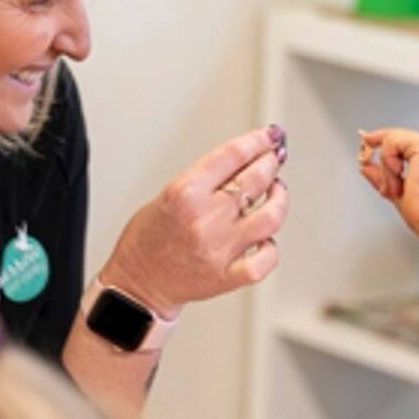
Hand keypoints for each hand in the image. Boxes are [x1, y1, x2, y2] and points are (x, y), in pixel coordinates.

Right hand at [101, 125, 290, 316]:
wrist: (138, 283)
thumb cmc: (150, 239)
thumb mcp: (169, 195)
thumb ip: (208, 179)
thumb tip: (247, 159)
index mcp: (184, 193)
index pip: (233, 154)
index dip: (258, 140)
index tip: (270, 135)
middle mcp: (204, 219)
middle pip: (256, 179)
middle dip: (271, 163)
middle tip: (274, 158)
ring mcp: (219, 248)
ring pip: (271, 216)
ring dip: (280, 199)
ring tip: (276, 191)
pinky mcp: (228, 276)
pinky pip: (268, 257)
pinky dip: (272, 245)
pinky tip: (265, 236)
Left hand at [357, 128, 418, 237]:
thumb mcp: (397, 190)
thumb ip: (382, 176)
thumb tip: (365, 167)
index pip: (406, 141)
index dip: (383, 139)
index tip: (366, 141)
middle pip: (397, 138)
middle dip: (384, 163)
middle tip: (386, 188)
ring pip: (392, 141)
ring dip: (387, 168)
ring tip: (397, 189)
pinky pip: (391, 143)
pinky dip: (388, 163)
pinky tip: (398, 176)